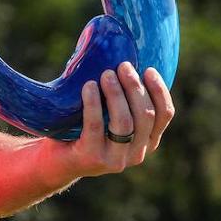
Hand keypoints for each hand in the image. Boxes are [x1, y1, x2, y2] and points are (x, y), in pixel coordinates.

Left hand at [61, 62, 174, 177]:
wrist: (56, 160)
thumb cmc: (84, 129)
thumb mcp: (110, 117)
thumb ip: (123, 100)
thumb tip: (123, 59)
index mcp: (147, 142)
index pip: (164, 115)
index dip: (159, 90)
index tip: (148, 69)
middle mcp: (136, 154)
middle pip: (145, 116)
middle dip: (135, 87)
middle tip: (122, 66)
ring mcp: (115, 160)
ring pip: (124, 123)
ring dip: (116, 94)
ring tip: (106, 74)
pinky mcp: (92, 159)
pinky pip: (96, 127)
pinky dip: (93, 103)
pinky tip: (88, 87)